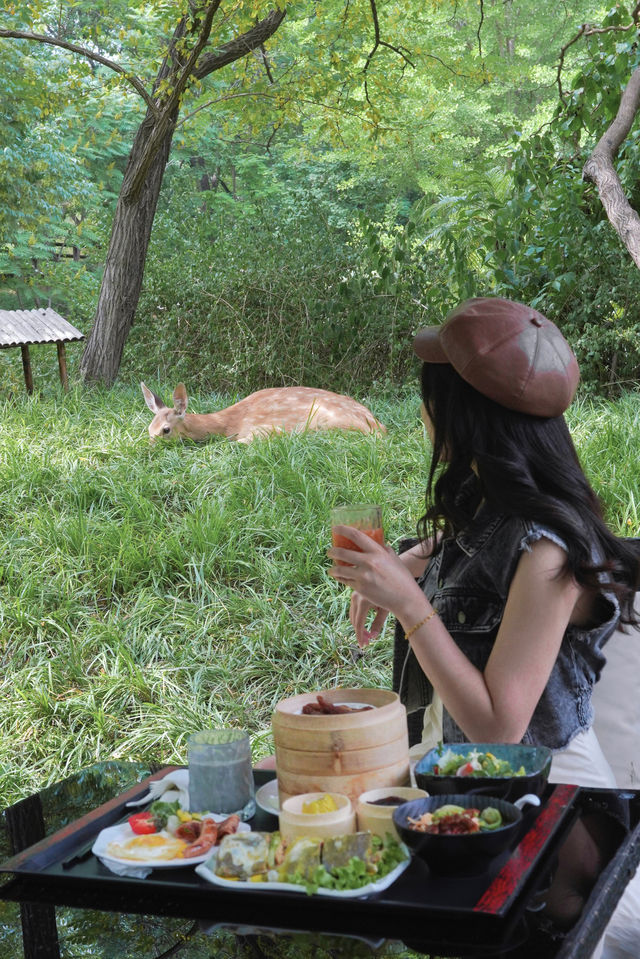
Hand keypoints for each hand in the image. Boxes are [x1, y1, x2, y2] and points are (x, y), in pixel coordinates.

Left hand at [328, 525, 428, 646]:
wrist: (406, 599)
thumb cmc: (402, 578)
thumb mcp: (394, 559)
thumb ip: (384, 549)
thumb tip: (376, 541)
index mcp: (378, 552)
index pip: (357, 536)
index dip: (343, 530)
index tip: (335, 528)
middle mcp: (369, 562)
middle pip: (342, 553)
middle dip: (332, 552)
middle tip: (330, 552)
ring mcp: (363, 576)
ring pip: (340, 570)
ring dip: (333, 569)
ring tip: (332, 569)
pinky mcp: (360, 589)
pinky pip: (345, 581)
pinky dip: (341, 579)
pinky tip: (340, 578)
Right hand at [349, 589, 388, 648]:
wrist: (391, 579)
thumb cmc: (391, 594)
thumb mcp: (385, 610)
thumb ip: (378, 624)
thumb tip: (372, 637)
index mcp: (363, 601)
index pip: (358, 623)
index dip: (360, 636)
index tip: (363, 645)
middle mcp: (356, 597)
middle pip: (354, 620)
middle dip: (360, 633)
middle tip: (367, 643)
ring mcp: (354, 594)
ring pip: (353, 615)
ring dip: (358, 626)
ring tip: (367, 636)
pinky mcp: (356, 593)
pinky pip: (354, 609)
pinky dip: (358, 618)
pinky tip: (365, 625)